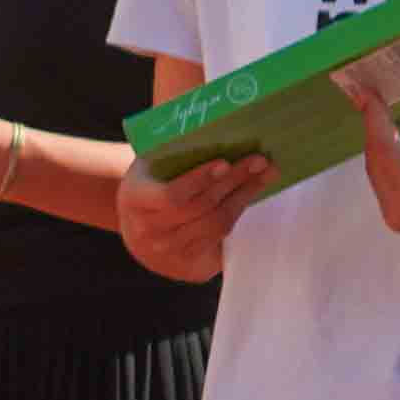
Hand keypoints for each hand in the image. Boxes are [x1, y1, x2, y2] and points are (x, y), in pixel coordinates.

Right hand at [114, 151, 265, 284]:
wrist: (136, 229)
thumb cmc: (150, 186)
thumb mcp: (149, 166)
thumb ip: (173, 152)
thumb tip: (213, 130)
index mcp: (134, 202)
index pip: (170, 197)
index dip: (199, 180)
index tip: (224, 162)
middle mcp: (148, 233)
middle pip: (200, 208)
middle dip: (233, 182)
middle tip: (259, 161)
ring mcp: (168, 254)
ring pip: (216, 225)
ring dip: (243, 197)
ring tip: (264, 175)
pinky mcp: (188, 268)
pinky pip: (220, 240)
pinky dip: (237, 215)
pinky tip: (249, 196)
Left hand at [354, 99, 399, 245]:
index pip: (386, 151)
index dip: (376, 121)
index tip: (367, 94)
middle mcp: (398, 210)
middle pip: (376, 160)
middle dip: (372, 127)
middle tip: (368, 96)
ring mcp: (393, 217)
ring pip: (375, 170)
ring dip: (375, 140)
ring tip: (374, 110)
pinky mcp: (394, 217)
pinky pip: (380, 180)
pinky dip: (381, 156)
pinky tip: (384, 136)